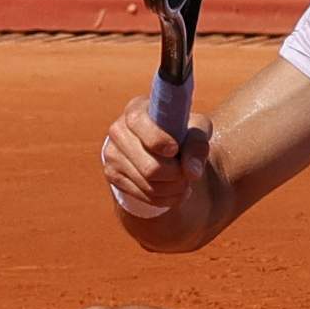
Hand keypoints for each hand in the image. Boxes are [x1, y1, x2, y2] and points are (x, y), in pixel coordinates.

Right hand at [98, 94, 212, 229]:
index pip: (140, 124)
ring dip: (174, 188)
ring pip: (149, 186)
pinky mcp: (112, 174)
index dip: (159, 140)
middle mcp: (119, 130)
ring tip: (185, 182)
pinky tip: (176, 191)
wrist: (157, 144)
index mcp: (136, 109)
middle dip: (176, 175)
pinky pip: (144, 196)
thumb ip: (197, 145)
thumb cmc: (179, 130)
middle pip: (150, 167)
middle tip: (189, 174)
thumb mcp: (195, 128)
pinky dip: (166, 198)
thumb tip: (192, 172)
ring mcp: (112, 154)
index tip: (175, 150)